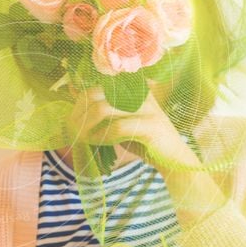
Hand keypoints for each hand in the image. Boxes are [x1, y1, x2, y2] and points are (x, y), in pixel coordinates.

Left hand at [67, 84, 226, 225]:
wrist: (173, 159)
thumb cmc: (144, 142)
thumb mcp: (120, 122)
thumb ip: (104, 113)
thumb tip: (76, 109)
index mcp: (131, 89)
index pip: (95, 88)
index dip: (79, 104)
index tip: (72, 122)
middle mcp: (138, 93)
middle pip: (95, 94)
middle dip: (79, 115)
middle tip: (73, 131)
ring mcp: (145, 107)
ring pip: (103, 109)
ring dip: (87, 127)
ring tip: (84, 139)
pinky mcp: (150, 124)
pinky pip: (116, 127)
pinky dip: (103, 136)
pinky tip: (99, 143)